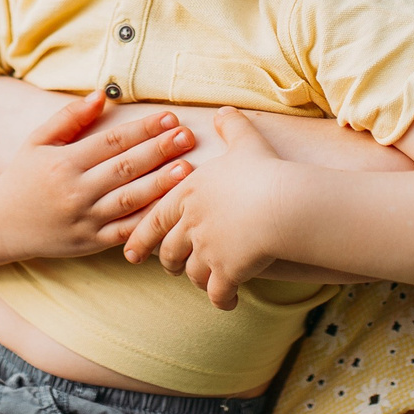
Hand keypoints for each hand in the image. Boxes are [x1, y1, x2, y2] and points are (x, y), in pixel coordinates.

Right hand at [0, 88, 197, 262]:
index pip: (111, 142)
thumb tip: (101, 95)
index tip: (169, 118)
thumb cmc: (23, 176)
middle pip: (125, 168)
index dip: (142, 129)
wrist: (0, 223)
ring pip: (129, 200)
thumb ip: (69, 117)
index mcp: (63, 163)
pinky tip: (170, 207)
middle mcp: (75, 192)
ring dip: (161, 184)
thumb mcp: (37, 141)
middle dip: (159, 151)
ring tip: (187, 168)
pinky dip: (148, 221)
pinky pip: (125, 232)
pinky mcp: (91, 242)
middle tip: (187, 137)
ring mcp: (84, 220)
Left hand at [122, 107, 295, 310]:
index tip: (130, 252)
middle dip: (169, 261)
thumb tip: (224, 112)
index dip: (141, 237)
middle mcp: (191, 224)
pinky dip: (222, 299)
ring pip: (192, 273)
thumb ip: (231, 127)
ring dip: (198, 279)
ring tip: (206, 282)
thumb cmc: (264, 171)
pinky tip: (229, 301)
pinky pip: (218, 293)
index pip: (156, 218)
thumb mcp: (245, 142)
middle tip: (170, 268)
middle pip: (170, 250)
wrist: (282, 204)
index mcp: (188, 194)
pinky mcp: (227, 271)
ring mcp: (207, 250)